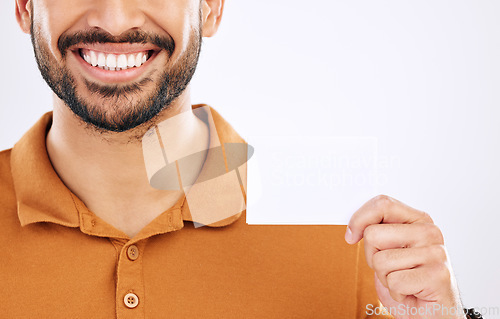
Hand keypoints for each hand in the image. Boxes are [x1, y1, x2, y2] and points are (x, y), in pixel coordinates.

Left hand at [346, 195, 464, 318]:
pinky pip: (394, 281)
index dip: (359, 219)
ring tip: (402, 282)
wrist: (430, 314)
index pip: (382, 204)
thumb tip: (353, 226)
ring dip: (385, 278)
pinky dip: (396, 293)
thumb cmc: (407, 283)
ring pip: (380, 260)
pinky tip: (410, 293)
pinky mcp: (438, 275)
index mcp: (419, 220)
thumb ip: (377, 231)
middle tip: (390, 269)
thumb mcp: (388, 250)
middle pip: (373, 234)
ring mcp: (436, 253)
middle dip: (372, 257)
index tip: (351, 236)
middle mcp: (430, 232)